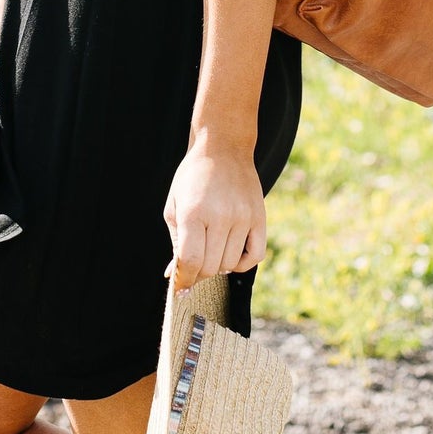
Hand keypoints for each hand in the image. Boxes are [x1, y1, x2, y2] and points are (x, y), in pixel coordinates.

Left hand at [163, 143, 265, 289]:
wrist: (223, 148)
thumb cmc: (193, 179)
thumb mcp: (175, 206)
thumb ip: (176, 243)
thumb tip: (173, 276)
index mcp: (193, 212)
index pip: (191, 261)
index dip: (183, 278)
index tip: (180, 284)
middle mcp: (220, 215)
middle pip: (210, 267)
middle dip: (198, 273)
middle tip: (194, 266)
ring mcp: (243, 217)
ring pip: (229, 264)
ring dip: (218, 266)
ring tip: (210, 250)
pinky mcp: (259, 217)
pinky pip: (255, 257)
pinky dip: (241, 263)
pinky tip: (231, 253)